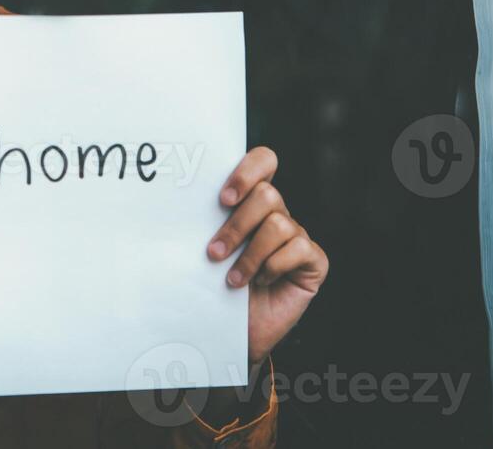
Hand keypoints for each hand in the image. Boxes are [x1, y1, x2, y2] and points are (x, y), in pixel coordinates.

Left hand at [207, 147, 327, 365]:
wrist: (233, 332)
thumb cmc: (215, 287)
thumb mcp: (205, 251)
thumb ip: (204, 224)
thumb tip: (179, 206)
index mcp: (251, 202)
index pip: (263, 161)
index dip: (247, 171)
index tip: (222, 199)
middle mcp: (278, 213)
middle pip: (268, 194)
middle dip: (236, 226)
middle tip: (214, 252)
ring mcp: (298, 236)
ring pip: (279, 224)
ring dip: (250, 255)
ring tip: (232, 279)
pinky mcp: (314, 260)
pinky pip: (299, 248)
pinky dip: (274, 266)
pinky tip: (261, 282)